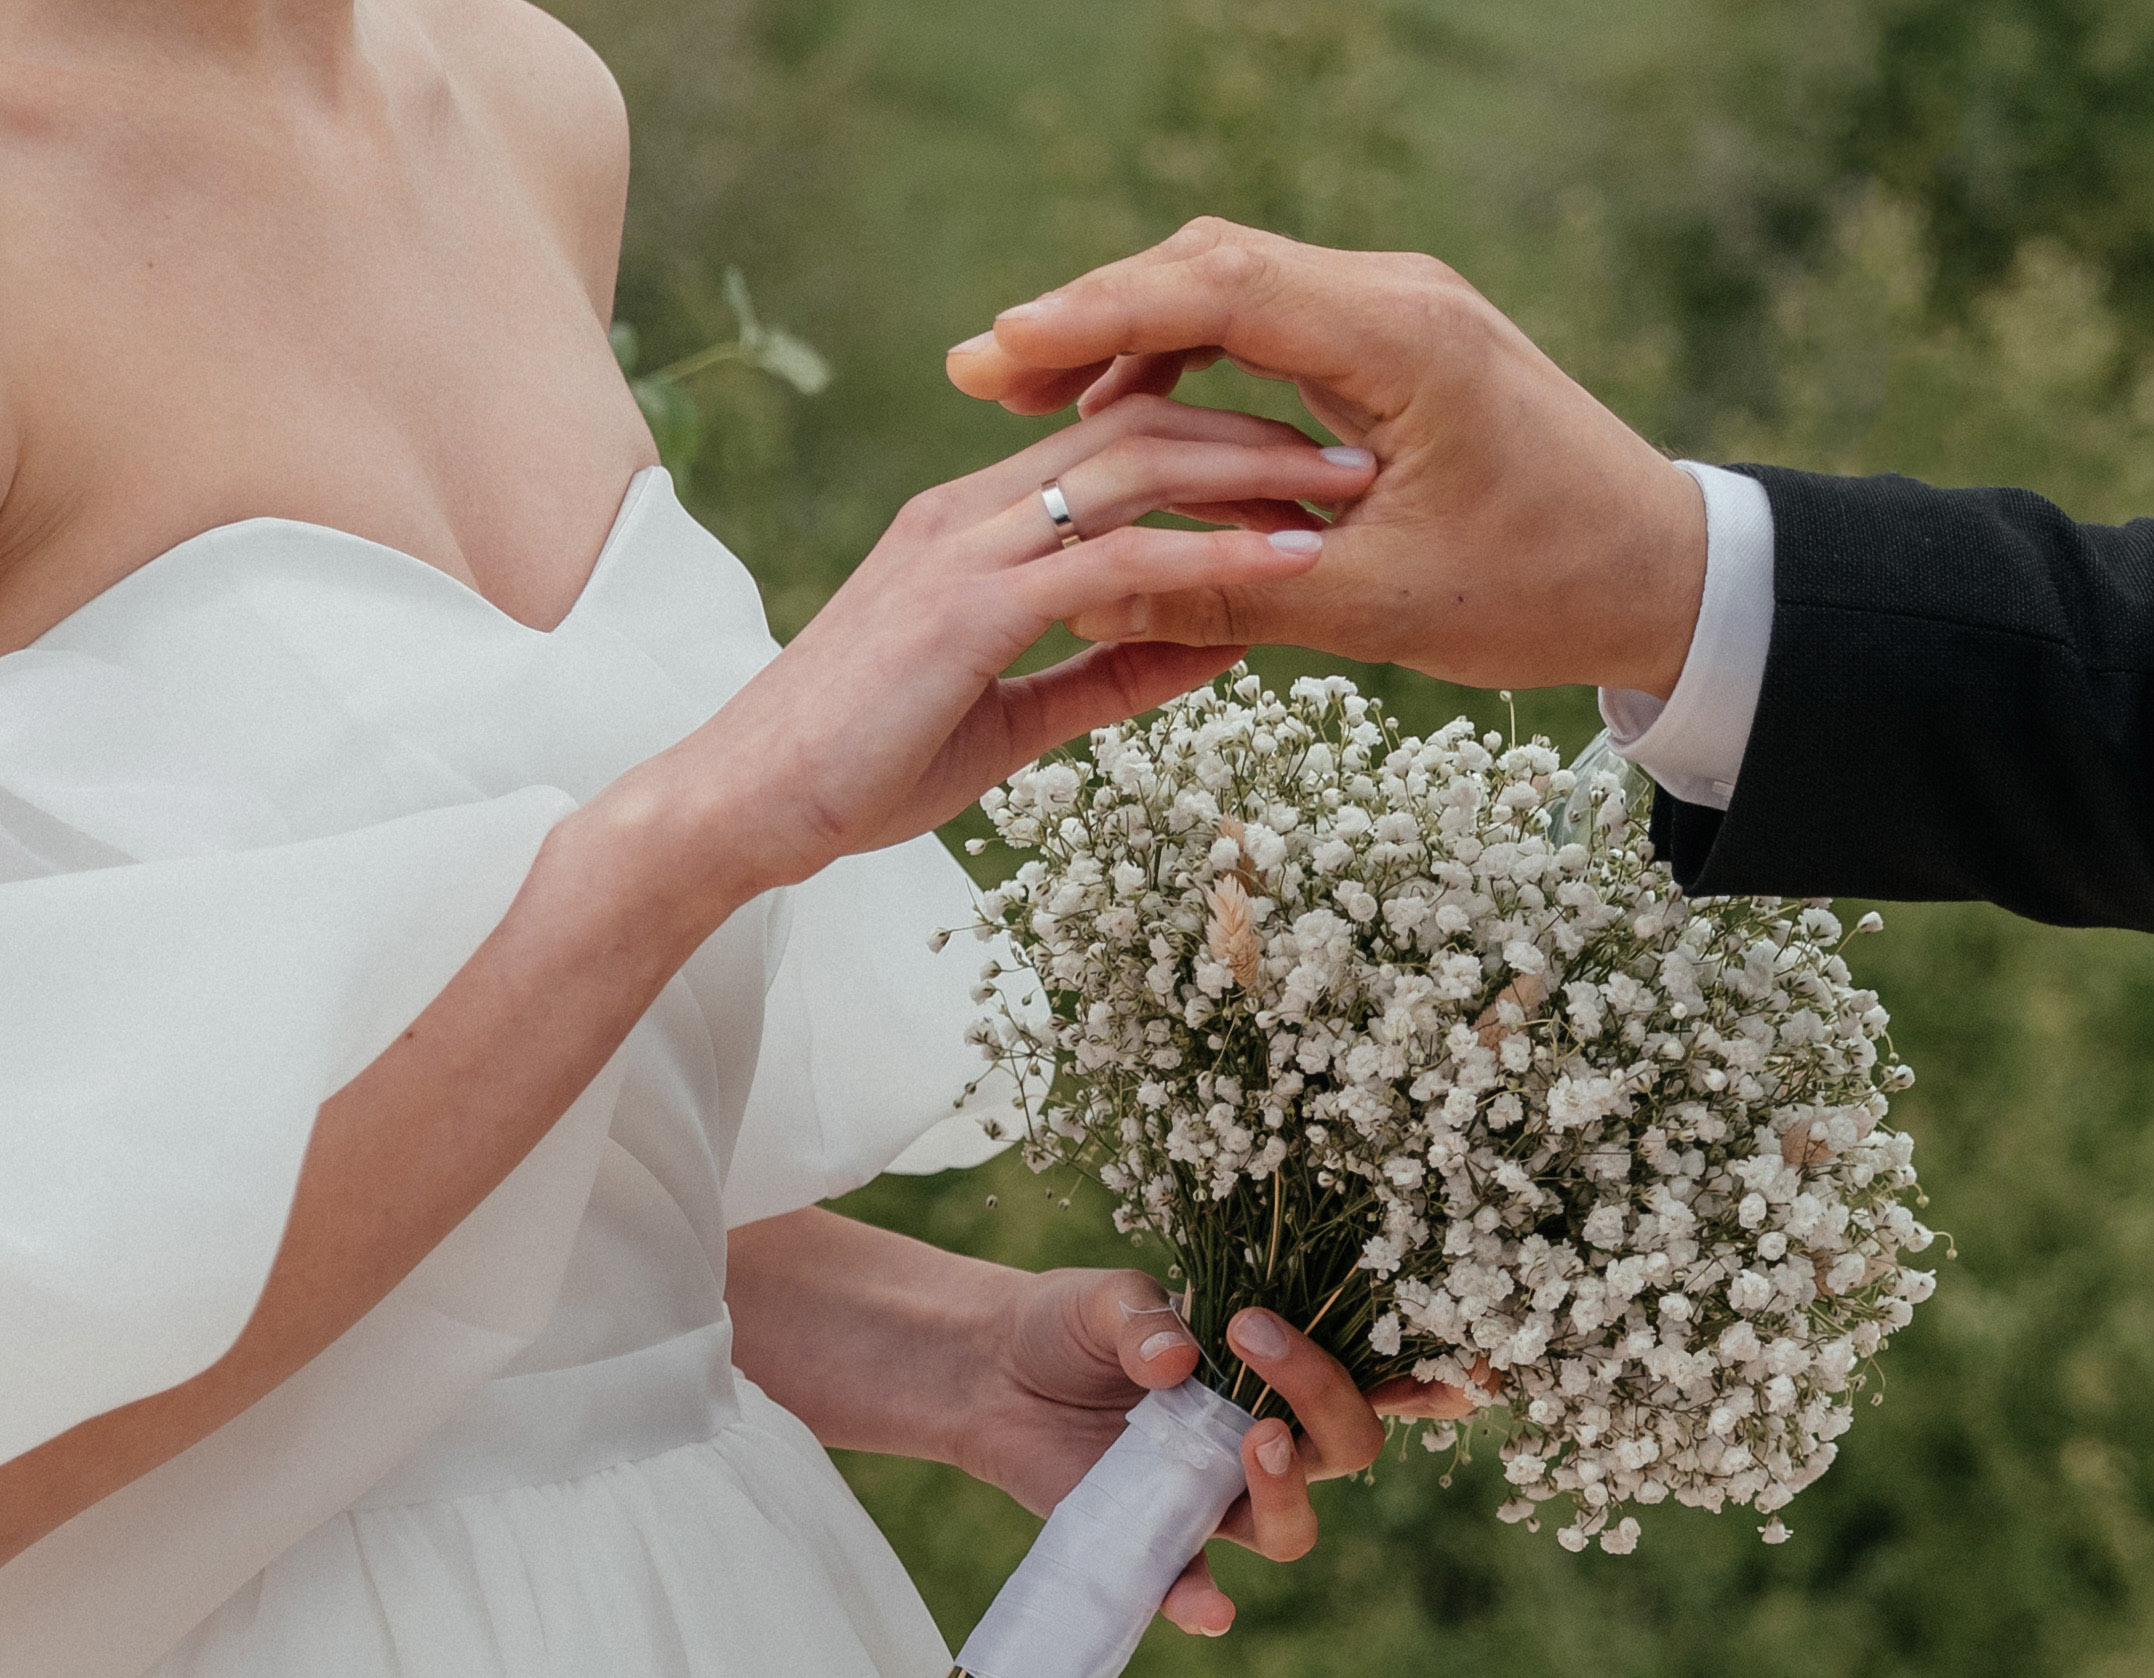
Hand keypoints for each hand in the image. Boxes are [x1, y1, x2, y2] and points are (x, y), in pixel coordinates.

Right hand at [615, 394, 1379, 904]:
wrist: (741, 811)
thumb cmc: (861, 767)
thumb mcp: (1013, 719)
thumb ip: (1105, 676)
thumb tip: (1210, 654)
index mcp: (978, 523)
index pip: (1116, 437)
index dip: (1218, 437)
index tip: (1312, 466)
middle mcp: (972, 508)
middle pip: (1142, 420)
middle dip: (1261, 428)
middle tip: (1366, 455)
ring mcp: (967, 545)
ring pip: (1139, 464)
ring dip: (1260, 470)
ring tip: (1355, 487)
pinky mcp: (968, 604)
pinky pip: (1119, 558)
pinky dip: (1218, 555)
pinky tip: (1298, 566)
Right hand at [944, 218, 1707, 698]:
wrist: (1668, 574)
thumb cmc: (1544, 593)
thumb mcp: (1378, 609)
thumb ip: (1229, 591)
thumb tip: (1085, 589)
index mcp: (1402, 341)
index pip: (1215, 288)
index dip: (1093, 315)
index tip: (996, 351)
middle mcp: (1401, 296)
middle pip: (1210, 264)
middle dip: (1091, 314)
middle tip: (982, 373)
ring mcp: (1404, 309)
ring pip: (1235, 284)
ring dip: (1135, 331)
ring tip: (1035, 397)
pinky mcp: (1403, 342)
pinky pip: (1274, 320)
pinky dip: (1194, 353)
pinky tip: (1135, 413)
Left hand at [958, 1267, 1475, 1637]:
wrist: (991, 1372)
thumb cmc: (1072, 1323)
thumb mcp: (1103, 1298)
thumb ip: (1143, 1317)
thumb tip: (1179, 1356)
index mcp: (1274, 1365)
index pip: (1370, 1373)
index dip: (1427, 1376)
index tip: (1464, 1365)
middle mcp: (1264, 1434)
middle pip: (1347, 1445)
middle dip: (1327, 1395)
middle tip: (1263, 1339)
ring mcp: (1214, 1493)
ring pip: (1291, 1524)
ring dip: (1288, 1489)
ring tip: (1253, 1440)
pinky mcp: (1157, 1539)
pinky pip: (1194, 1584)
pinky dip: (1203, 1598)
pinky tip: (1206, 1603)